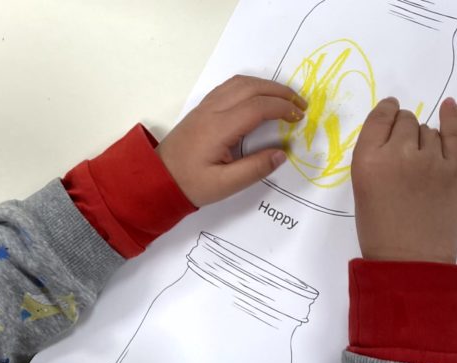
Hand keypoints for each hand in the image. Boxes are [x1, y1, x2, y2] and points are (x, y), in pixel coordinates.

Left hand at [157, 75, 307, 206]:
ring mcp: (205, 107)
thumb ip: (254, 169)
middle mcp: (211, 111)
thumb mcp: (224, 186)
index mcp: (218, 128)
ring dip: (265, 85)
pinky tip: (260, 97)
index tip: (299, 117)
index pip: (257, 107)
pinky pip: (229, 87)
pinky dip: (250, 86)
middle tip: (300, 104)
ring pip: (239, 82)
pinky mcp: (202, 109)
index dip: (281, 108)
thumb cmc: (189, 184)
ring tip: (285, 98)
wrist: (156, 178)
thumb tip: (281, 154)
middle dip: (279, 92)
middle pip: (250, 87)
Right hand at [351, 97, 456, 263]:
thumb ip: (375, 157)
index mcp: (368, 160)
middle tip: (402, 148)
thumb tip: (395, 134)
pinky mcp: (455, 170)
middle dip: (404, 129)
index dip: (386, 112)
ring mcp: (430, 160)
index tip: (390, 111)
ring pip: (428, 130)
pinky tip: (449, 106)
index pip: (380, 118)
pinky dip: (452, 117)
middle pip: (406, 121)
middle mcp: (398, 153)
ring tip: (419, 160)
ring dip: (422, 137)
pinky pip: (454, 134)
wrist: (410, 260)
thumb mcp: (363, 188)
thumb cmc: (379, 230)